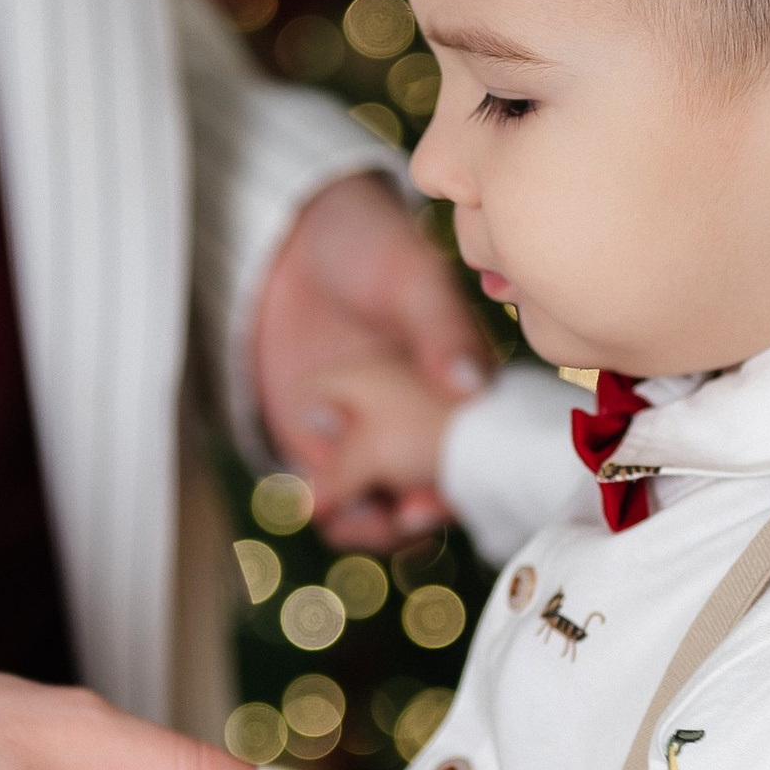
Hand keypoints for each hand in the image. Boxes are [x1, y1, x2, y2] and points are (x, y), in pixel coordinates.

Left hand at [250, 173, 490, 547]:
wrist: (288, 245)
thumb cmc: (366, 245)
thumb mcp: (412, 278)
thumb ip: (440, 329)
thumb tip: (473, 385)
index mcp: (465, 388)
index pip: (481, 451)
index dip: (468, 484)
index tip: (439, 498)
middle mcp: (424, 424)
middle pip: (436, 494)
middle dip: (421, 515)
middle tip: (403, 514)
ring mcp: (373, 442)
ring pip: (386, 511)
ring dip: (372, 525)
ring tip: (347, 509)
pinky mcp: (323, 451)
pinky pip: (335, 502)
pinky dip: (329, 512)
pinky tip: (313, 497)